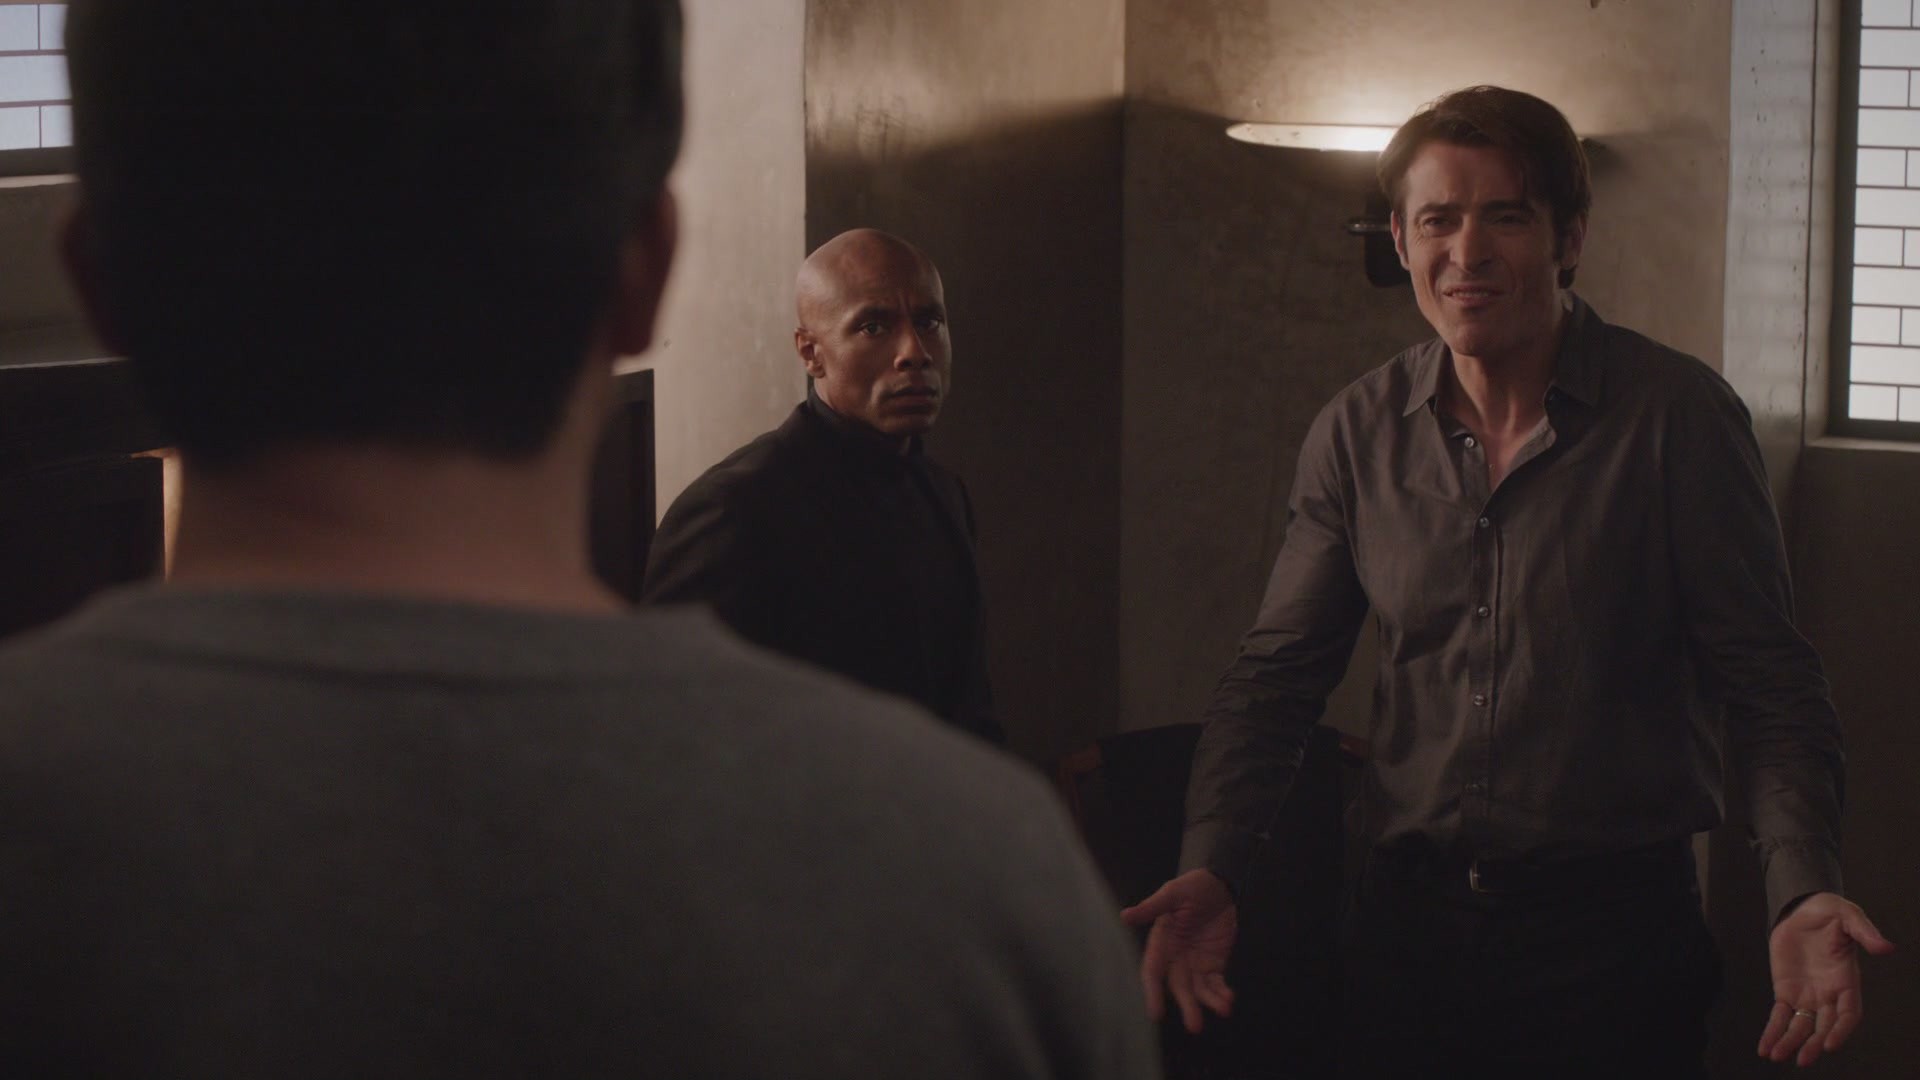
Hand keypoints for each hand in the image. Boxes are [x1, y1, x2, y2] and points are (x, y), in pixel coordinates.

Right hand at [1120, 869, 1237, 1033]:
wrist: (1221, 885)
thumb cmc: (1192, 887)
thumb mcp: (1172, 893)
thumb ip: (1152, 907)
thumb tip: (1124, 916)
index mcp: (1161, 942)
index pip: (1153, 972)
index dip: (1153, 993)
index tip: (1155, 1015)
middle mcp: (1175, 958)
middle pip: (1178, 987)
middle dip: (1187, 1006)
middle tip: (1195, 1026)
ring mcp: (1195, 963)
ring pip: (1199, 990)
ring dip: (1209, 1002)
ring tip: (1224, 1009)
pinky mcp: (1214, 964)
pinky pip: (1216, 984)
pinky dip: (1221, 994)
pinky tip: (1229, 1000)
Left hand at [1757, 892, 1895, 1066]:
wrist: (1803, 907)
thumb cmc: (1830, 912)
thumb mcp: (1848, 916)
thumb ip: (1864, 932)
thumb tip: (1885, 947)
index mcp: (1847, 981)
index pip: (1848, 1013)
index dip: (1840, 1030)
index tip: (1830, 1043)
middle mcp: (1828, 993)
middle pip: (1823, 1025)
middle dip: (1813, 1043)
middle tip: (1803, 1060)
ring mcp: (1807, 994)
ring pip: (1800, 1026)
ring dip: (1789, 1042)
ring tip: (1775, 1056)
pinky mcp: (1786, 991)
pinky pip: (1780, 1016)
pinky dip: (1772, 1031)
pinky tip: (1765, 1047)